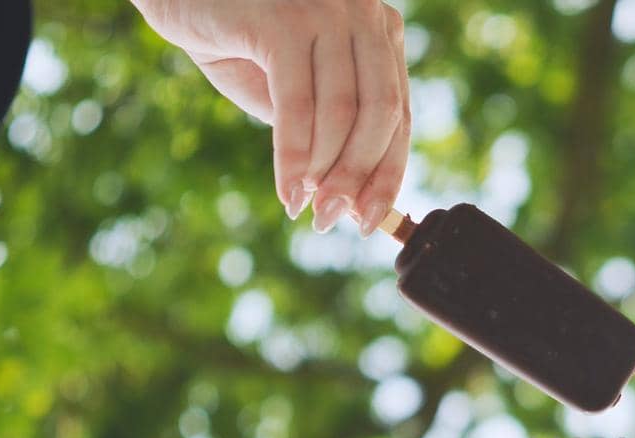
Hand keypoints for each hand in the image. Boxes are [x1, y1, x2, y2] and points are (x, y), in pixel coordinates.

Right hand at [131, 0, 410, 233]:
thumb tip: (348, 195)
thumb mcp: (291, 83)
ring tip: (308, 210)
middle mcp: (364, 14)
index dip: (387, 172)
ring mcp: (327, 12)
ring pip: (342, 114)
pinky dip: (293, 157)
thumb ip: (324, 125)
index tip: (370, 219)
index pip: (399, 112)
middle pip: (381, 115)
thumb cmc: (235, 36)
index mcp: (378, 31)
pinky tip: (288, 190)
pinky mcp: (284, 20)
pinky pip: (297, 106)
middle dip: (359, 179)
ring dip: (326, 174)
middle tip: (332, 221)